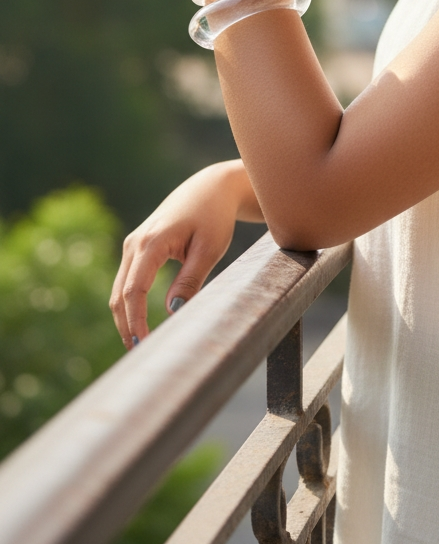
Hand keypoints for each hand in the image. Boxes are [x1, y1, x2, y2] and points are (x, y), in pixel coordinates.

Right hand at [109, 161, 258, 347]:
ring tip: (138, 345)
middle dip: (126, 325)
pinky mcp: (137, 247)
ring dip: (125, 317)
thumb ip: (190, 279)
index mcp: (151, 242)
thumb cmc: (214, 217)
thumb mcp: (209, 248)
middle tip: (139, 355)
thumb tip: (172, 312)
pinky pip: (127, 281)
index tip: (144, 345)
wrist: (210, 188)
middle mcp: (135, 243)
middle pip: (120, 294)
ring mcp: (132, 244)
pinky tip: (140, 323)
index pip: (134, 290)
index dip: (136, 321)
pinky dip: (129, 304)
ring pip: (119, 289)